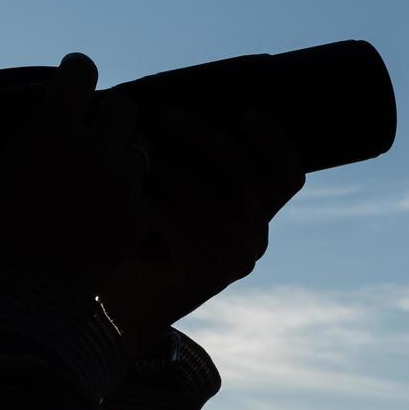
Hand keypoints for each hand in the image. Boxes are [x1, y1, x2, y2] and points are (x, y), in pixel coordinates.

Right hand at [0, 53, 150, 297]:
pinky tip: (103, 220)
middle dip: (106, 116)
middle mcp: (94, 150)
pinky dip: (126, 202)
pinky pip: (141, 196)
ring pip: (136, 151)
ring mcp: (122, 185)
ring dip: (119, 159)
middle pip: (122, 107)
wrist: (25, 302)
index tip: (70, 86)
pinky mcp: (138, 220)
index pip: (81, 72)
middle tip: (88, 137)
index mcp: (50, 131)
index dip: (75, 74)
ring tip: (96, 183)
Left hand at [98, 107, 304, 354]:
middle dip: (205, 138)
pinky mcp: (203, 274)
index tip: (244, 114)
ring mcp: (231, 261)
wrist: (120, 305)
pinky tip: (131, 192)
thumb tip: (177, 103)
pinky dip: (154, 201)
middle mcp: (252, 241)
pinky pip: (184, 224)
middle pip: (244, 175)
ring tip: (135, 154)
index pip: (288, 177)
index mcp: (254, 218)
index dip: (274, 141)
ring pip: (210, 197)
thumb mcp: (172, 196)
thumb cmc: (141, 240)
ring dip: (170, 170)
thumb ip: (189, 161)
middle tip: (167, 116)